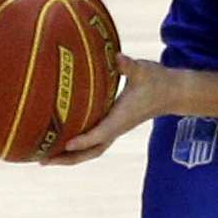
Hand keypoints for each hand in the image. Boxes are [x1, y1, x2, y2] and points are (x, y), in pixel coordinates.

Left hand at [46, 54, 167, 164]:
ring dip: (69, 157)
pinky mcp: (114, 127)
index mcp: (122, 118)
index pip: (101, 133)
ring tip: (45, 158)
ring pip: (91, 150)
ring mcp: (115, 129)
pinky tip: (60, 142)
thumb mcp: (143, 70)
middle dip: (68, 158)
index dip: (84, 140)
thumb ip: (128, 65)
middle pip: (91, 151)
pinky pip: (93, 142)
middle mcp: (117, 128)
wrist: (173, 93)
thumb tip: (118, 57)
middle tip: (43, 160)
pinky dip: (76, 147)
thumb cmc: (157, 80)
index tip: (66, 144)